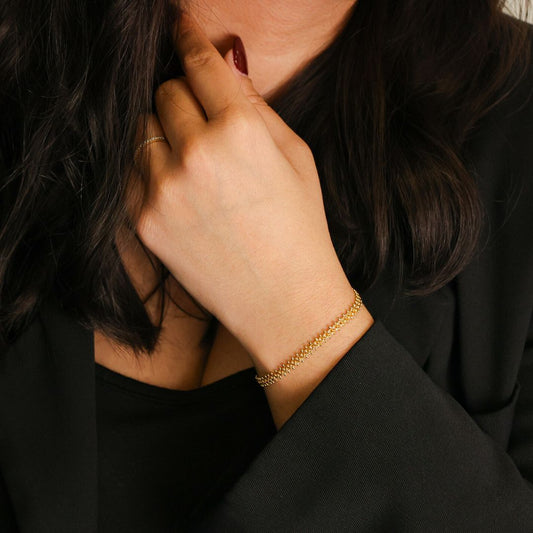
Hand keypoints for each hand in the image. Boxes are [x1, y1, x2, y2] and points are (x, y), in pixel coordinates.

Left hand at [134, 12, 359, 367]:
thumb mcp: (297, 158)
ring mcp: (164, 191)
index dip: (189, 40)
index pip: (199, 64)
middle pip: (166, 92)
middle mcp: (196, 155)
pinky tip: (178, 185)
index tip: (181, 30)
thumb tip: (227, 64)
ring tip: (192, 159)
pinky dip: (150, 167)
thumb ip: (257, 106)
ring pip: (142, 129)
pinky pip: (131, 171)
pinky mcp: (145, 221)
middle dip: (183, 96)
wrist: (284, 301)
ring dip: (163, 132)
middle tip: (203, 119)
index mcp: (240, 132)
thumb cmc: (302, 229)